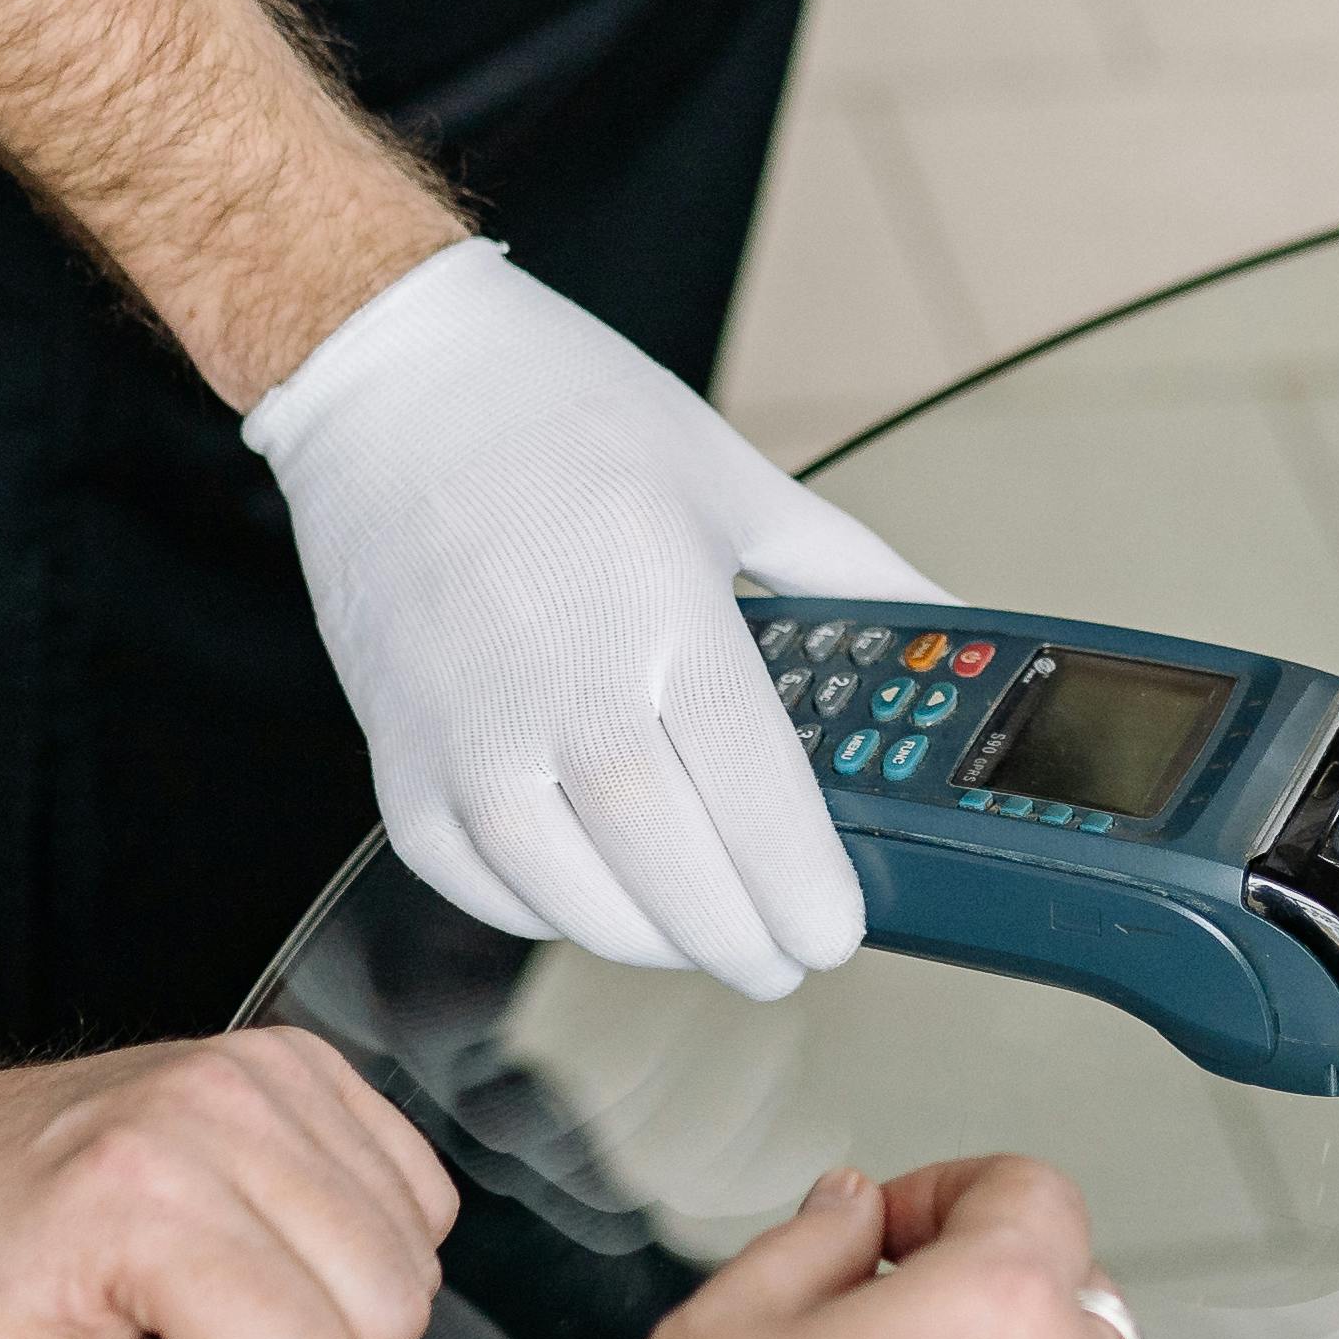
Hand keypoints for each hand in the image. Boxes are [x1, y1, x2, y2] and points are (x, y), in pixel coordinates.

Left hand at [0, 1027, 457, 1338]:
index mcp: (141, 1191)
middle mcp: (219, 1107)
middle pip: (390, 1307)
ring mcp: (269, 1071)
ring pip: (418, 1253)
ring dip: (340, 1319)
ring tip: (226, 1315)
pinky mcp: (301, 1063)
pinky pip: (420, 1191)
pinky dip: (367, 1250)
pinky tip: (271, 1259)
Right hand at [244, 241, 945, 995]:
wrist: (394, 380)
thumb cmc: (564, 412)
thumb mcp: (733, 476)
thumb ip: (847, 572)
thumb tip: (944, 624)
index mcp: (664, 606)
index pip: (753, 789)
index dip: (802, 884)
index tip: (835, 930)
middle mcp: (561, 680)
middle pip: (670, 867)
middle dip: (741, 938)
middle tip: (782, 958)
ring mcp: (468, 728)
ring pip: (571, 898)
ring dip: (651, 942)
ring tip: (701, 940)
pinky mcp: (397, 754)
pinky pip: (477, 881)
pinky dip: (544, 914)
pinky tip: (594, 905)